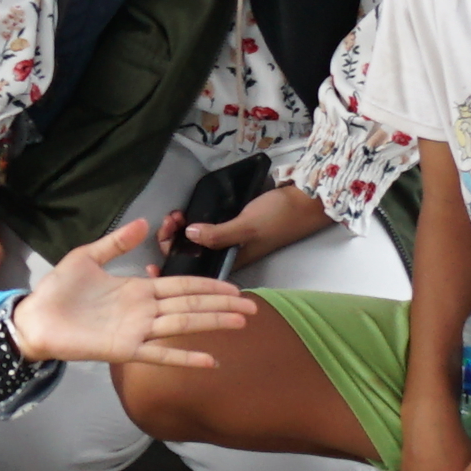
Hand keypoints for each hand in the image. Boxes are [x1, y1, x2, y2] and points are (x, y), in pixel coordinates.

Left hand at [5, 219, 265, 370]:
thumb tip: (144, 223)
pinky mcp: (125, 349)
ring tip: (240, 322)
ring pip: (183, 325)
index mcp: (138, 289)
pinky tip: (209, 360)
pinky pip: (159, 354)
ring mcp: (138, 331)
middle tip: (252, 307)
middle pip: (191, 305)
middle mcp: (144, 311)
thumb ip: (117, 243)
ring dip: (212, 323)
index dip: (208, 286)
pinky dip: (184, 356)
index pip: (182, 286)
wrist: (34, 316)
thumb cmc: (59, 290)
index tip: (234, 287)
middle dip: (221, 305)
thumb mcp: (87, 257)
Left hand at [178, 182, 328, 262]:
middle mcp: (227, 255)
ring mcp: (230, 241)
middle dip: (174, 239)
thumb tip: (189, 235)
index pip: (192, 268)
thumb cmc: (279, 217)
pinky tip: (187, 212)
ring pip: (197, 241)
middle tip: (172, 218)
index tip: (163, 237)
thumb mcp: (247, 226)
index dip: (172, 256)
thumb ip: (219, 234)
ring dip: (183, 230)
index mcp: (229, 263)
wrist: (306, 201)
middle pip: (191, 254)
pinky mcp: (233, 226)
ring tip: (177, 214)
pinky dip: (195, 222)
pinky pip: (207, 229)